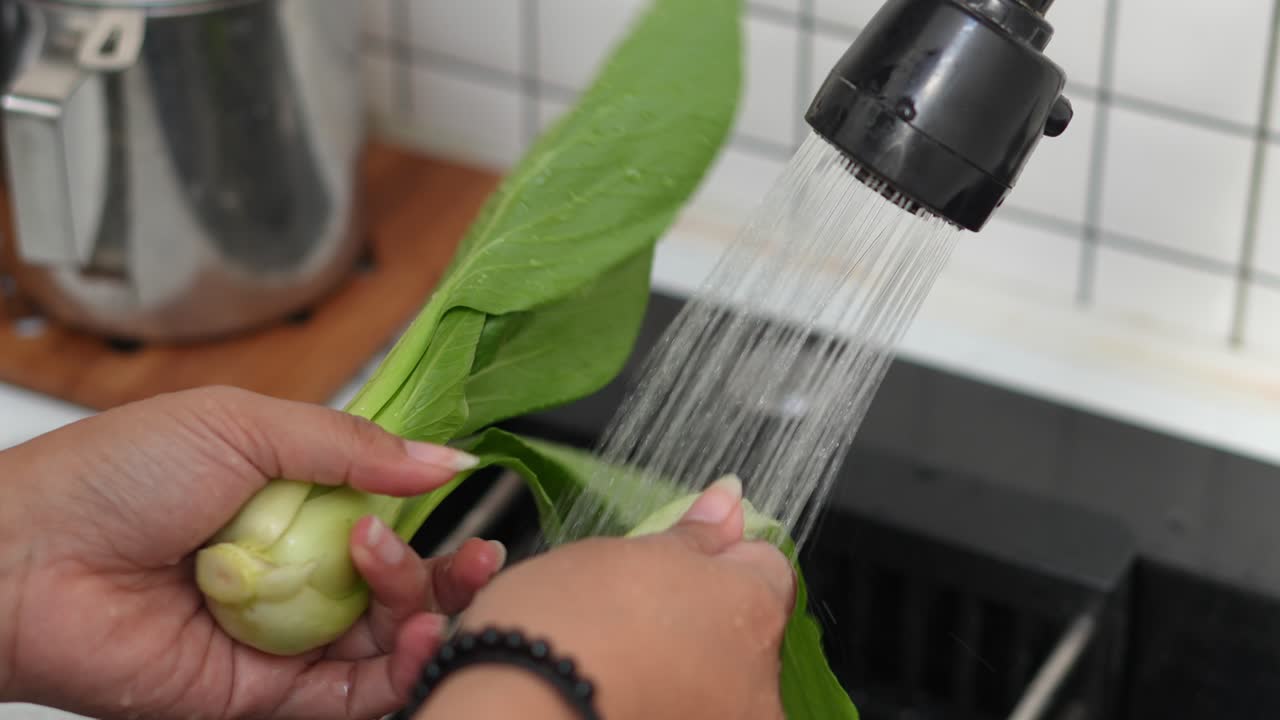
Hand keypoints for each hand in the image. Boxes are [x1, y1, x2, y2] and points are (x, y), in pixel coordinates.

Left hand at [0, 386, 504, 719]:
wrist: (27, 557)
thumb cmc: (115, 475)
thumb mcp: (246, 425)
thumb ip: (352, 446)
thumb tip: (449, 458)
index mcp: (291, 501)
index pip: (389, 515)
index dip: (436, 514)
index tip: (470, 497)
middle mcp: (294, 570)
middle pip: (401, 583)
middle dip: (449, 572)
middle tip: (474, 554)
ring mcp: (283, 633)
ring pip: (389, 640)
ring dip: (429, 613)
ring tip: (422, 585)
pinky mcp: (267, 693)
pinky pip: (355, 694)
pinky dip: (402, 672)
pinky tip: (420, 636)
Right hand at [415, 477, 795, 719]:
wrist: (512, 712)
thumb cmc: (563, 632)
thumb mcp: (626, 554)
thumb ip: (692, 534)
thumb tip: (729, 500)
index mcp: (755, 611)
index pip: (763, 563)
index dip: (714, 555)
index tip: (673, 558)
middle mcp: (760, 681)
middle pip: (741, 627)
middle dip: (697, 613)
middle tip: (631, 606)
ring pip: (715, 676)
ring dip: (679, 662)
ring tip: (615, 654)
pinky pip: (687, 709)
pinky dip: (660, 699)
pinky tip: (614, 689)